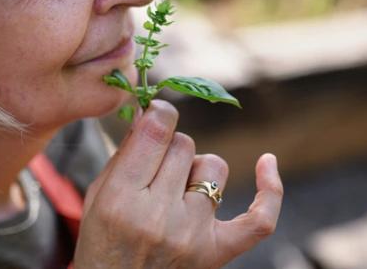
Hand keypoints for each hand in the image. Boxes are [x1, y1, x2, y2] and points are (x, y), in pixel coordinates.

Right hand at [74, 100, 283, 268]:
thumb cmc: (103, 243)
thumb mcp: (97, 196)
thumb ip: (125, 153)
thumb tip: (155, 112)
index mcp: (121, 200)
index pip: (156, 131)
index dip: (159, 114)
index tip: (157, 116)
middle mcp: (160, 217)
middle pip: (184, 145)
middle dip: (169, 150)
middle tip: (155, 172)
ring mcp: (193, 236)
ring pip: (214, 166)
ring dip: (197, 171)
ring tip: (178, 193)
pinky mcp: (218, 254)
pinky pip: (260, 219)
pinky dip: (269, 190)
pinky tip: (266, 162)